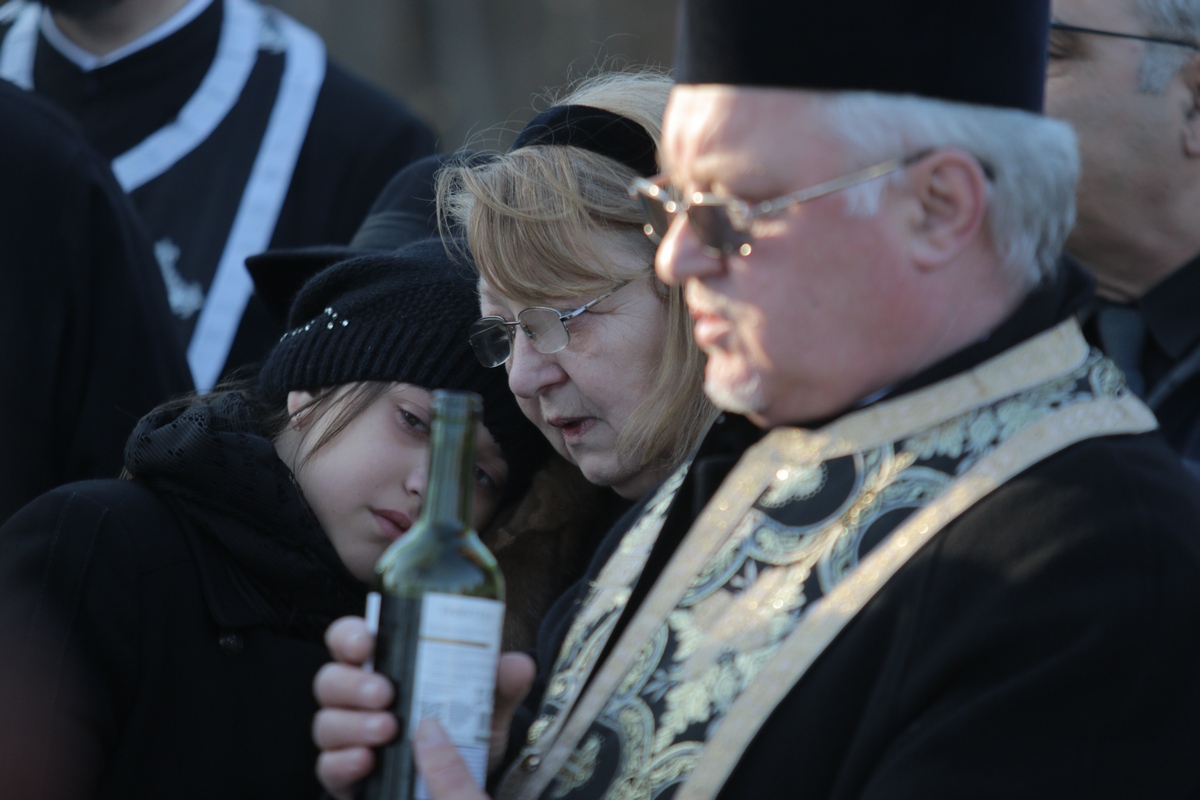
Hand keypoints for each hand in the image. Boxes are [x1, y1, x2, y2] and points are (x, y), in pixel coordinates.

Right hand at [313, 617, 536, 798]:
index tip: (369, 642)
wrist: (463, 784)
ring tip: (388, 730)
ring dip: (354, 724)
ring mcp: (347, 736)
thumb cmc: (464, 731)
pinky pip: (327, 767)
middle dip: (353, 684)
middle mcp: (356, 698)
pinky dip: (344, 763)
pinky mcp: (345, 775)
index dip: (349, 635)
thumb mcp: (487, 707)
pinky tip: (368, 761)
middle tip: (386, 693)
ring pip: (326, 723)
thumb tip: (518, 664)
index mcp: (383, 665)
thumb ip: (501, 684)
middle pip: (329, 679)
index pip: (349, 639)